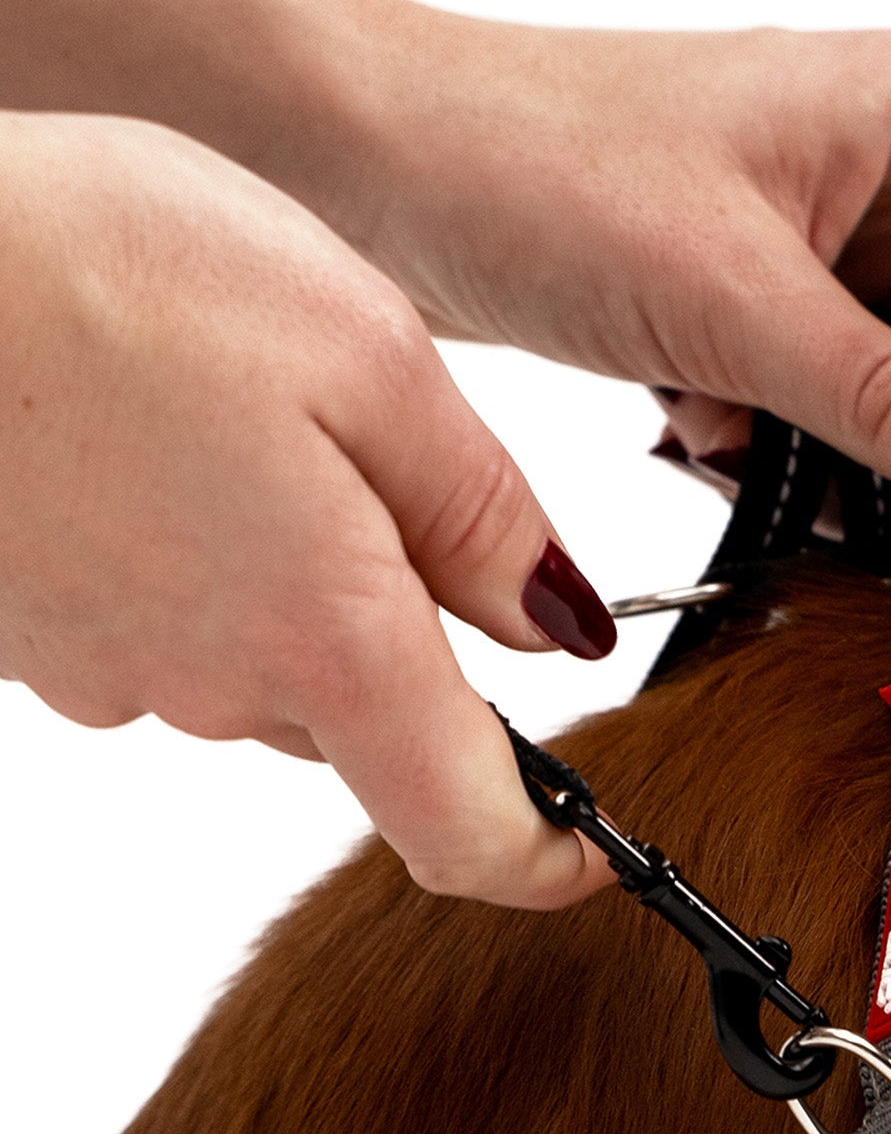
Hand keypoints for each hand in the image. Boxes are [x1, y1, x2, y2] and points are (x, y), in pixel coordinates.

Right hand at [0, 113, 612, 907]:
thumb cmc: (104, 272)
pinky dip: (195, 548)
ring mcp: (106, 671)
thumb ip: (482, 517)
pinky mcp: (32, 631)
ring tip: (244, 411)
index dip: (545, 860)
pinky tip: (158, 431)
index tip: (592, 851)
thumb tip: (559, 629)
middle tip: (375, 458)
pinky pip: (163, 619)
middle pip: (370, 712)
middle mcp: (217, 688)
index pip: (466, 831)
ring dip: (294, 569)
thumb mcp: (370, 357)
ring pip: (264, 658)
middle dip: (405, 619)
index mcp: (329, 640)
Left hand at [319, 22, 890, 493]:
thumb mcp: (735, 296)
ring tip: (768, 444)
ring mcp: (834, 243)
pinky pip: (843, 398)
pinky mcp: (770, 305)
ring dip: (868, 443)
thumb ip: (887, 395)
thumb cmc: (537, 155)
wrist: (372, 159)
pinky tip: (711, 432)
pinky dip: (798, 443)